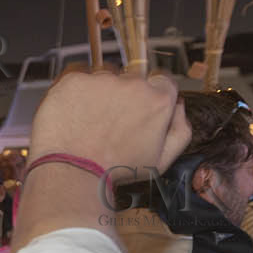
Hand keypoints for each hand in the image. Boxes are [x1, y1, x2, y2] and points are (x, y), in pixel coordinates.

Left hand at [29, 68, 189, 176]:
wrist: (73, 174)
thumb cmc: (115, 171)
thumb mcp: (162, 160)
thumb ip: (180, 130)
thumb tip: (179, 106)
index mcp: (158, 101)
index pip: (162, 83)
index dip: (149, 96)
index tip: (137, 108)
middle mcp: (133, 85)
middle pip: (131, 81)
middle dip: (123, 97)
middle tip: (109, 123)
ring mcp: (102, 80)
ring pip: (103, 79)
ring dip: (98, 94)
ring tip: (89, 122)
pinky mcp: (74, 81)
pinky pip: (77, 80)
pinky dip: (74, 95)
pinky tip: (72, 116)